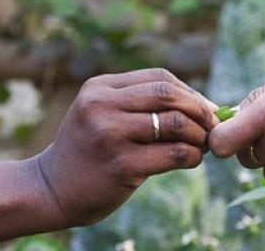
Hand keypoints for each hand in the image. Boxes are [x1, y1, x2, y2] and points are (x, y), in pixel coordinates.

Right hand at [36, 69, 216, 225]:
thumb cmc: (87, 150)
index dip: (189, 92)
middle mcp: (102, 106)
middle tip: (212, 125)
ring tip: (201, 145)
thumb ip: (138, 104)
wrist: (52, 187)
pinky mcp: (122, 166)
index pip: (158, 77)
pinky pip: (173, 155)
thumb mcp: (100, 113)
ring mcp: (110, 135)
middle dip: (199, 110)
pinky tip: (191, 160)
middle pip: (168, 95)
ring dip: (198, 135)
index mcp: (99, 88)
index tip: (205, 109)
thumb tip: (203, 105)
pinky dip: (191, 156)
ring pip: (174, 123)